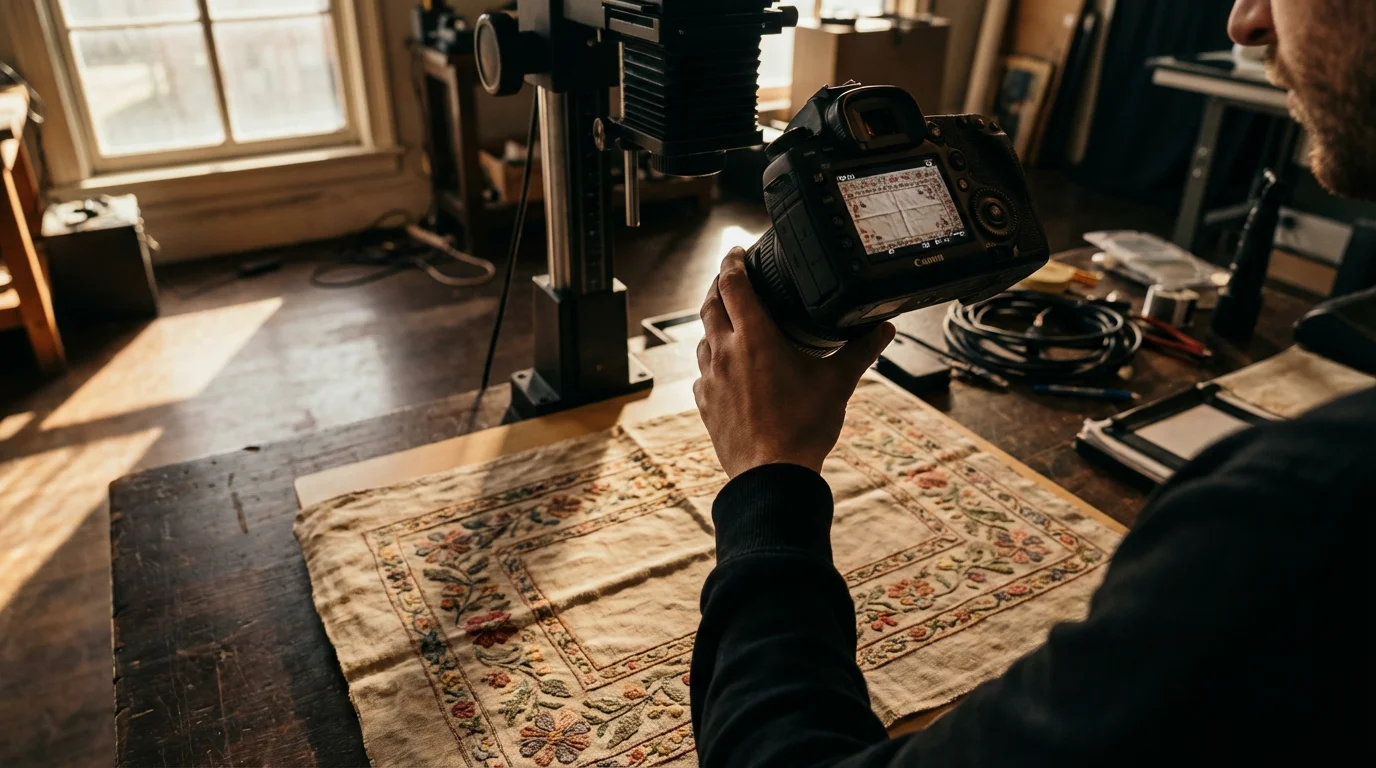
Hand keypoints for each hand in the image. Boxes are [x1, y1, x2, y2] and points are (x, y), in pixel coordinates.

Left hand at [694, 247, 894, 478]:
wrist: (771, 476)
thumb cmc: (803, 427)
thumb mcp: (838, 383)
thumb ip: (860, 350)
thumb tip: (884, 328)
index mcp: (754, 338)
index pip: (734, 284)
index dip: (733, 262)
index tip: (736, 251)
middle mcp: (724, 352)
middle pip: (710, 306)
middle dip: (718, 287)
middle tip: (729, 278)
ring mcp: (710, 379)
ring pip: (703, 340)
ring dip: (714, 326)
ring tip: (729, 323)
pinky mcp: (705, 405)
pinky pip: (703, 375)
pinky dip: (713, 364)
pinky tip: (727, 371)